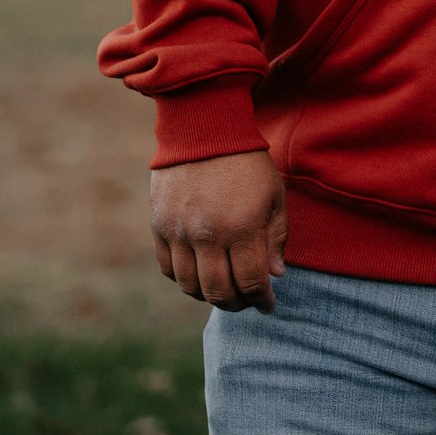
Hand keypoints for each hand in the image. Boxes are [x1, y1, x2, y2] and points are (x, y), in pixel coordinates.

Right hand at [151, 149, 286, 311]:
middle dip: (237, 304)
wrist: (203, 130)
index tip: (269, 305)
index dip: (261, 300)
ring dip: (209, 296)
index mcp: (242, 227)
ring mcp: (178, 232)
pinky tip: (200, 276)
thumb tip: (274, 274)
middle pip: (218, 291)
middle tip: (248, 301)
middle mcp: (207, 235)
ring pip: (190, 285)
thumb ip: (276, 237)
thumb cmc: (247, 162)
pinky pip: (168, 268)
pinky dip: (184, 280)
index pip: (251, 281)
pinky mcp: (159, 226)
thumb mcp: (274, 195)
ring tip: (225, 291)